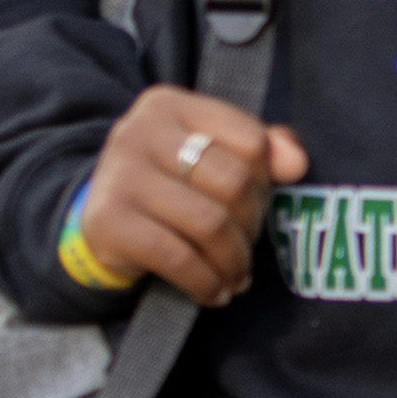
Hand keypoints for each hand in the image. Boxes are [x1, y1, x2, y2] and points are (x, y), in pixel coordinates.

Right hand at [78, 88, 308, 306]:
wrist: (99, 221)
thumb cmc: (169, 185)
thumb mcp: (211, 155)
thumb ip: (261, 149)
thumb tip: (296, 162)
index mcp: (170, 105)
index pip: (251, 141)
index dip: (266, 182)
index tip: (257, 205)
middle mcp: (140, 132)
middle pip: (233, 182)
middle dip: (251, 225)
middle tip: (246, 247)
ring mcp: (120, 175)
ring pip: (209, 224)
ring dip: (233, 261)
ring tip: (236, 277)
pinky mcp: (108, 222)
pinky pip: (178, 258)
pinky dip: (206, 283)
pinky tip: (213, 292)